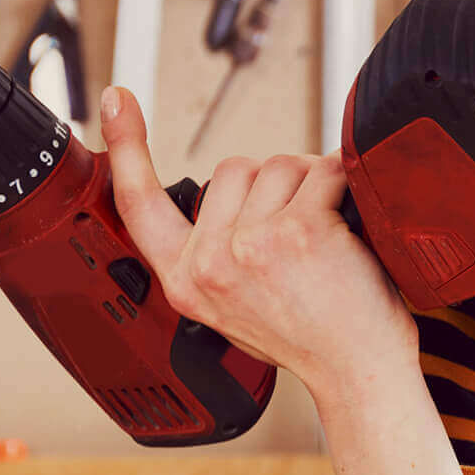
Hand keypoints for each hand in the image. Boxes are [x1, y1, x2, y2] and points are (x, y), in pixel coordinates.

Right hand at [99, 86, 413, 398]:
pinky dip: (344, 187)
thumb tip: (226, 196)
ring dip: (311, 186)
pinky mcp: (298, 232)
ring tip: (325, 242)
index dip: (125, 148)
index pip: (139, 203)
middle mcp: (209, 263)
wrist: (358, 374)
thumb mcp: (234, 306)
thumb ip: (215, 253)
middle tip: (299, 240)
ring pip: (279, 165)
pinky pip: (323, 172)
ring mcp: (250, 245)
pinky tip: (349, 229)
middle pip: (233, 168)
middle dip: (272, 187)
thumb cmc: (312, 338)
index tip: (116, 100)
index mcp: (185, 280)